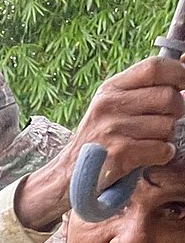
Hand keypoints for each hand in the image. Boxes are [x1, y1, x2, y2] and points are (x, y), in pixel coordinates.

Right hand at [16, 56, 184, 228]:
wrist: (69, 175)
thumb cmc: (99, 141)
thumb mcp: (110, 108)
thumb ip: (140, 92)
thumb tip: (182, 83)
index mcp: (109, 89)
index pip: (154, 67)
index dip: (179, 73)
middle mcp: (108, 105)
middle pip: (168, 97)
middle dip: (175, 112)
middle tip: (162, 123)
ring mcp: (112, 129)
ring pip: (168, 126)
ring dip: (165, 138)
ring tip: (145, 143)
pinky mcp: (120, 153)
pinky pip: (163, 149)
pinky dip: (161, 155)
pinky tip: (145, 156)